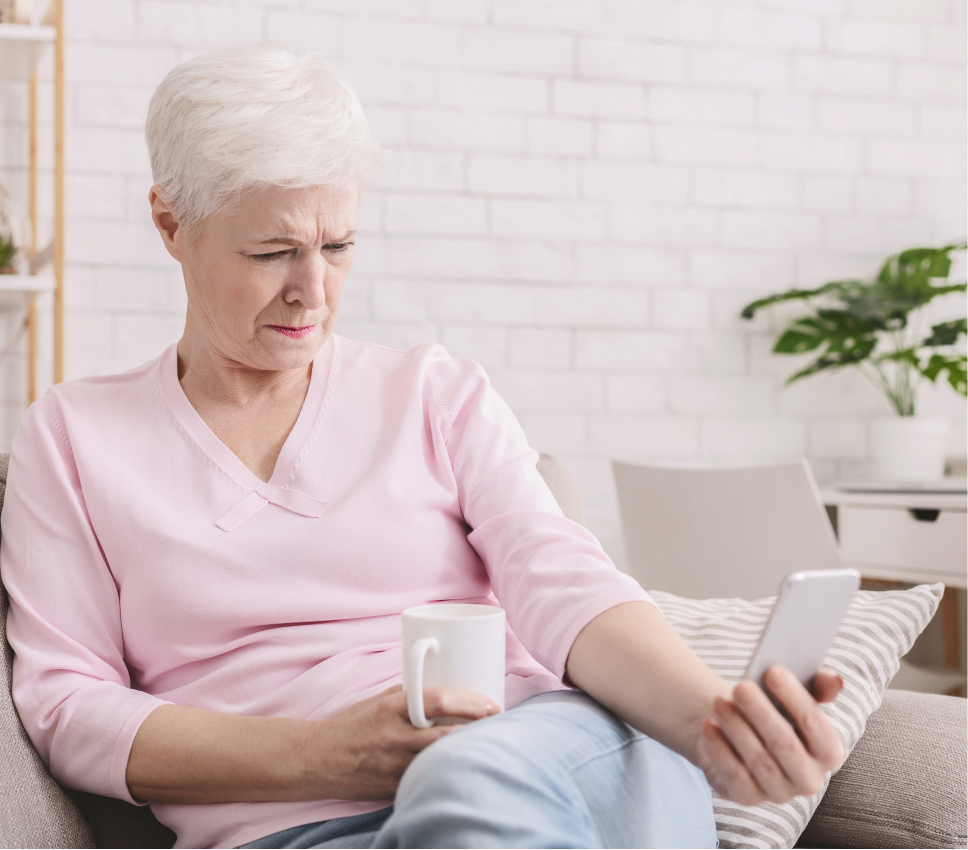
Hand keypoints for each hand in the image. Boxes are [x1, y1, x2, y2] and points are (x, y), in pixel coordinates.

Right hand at [307, 685, 498, 799]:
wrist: (319, 760)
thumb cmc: (352, 725)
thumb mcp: (380, 701)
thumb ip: (410, 697)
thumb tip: (445, 689)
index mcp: (392, 709)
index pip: (437, 701)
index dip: (468, 702)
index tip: (490, 703)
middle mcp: (395, 737)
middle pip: (446, 734)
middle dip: (478, 729)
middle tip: (498, 723)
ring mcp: (395, 766)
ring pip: (441, 760)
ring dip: (466, 751)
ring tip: (489, 743)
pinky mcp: (394, 788)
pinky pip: (427, 778)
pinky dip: (446, 771)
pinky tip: (463, 767)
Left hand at [696, 666, 843, 805]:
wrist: (738, 734)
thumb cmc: (772, 711)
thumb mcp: (794, 697)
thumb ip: (818, 687)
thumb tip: (834, 680)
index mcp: (828, 753)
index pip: (814, 724)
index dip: (794, 696)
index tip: (772, 671)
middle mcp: (808, 779)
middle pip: (784, 744)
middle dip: (761, 712)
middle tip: (740, 687)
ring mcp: (778, 793)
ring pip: (758, 759)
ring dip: (736, 727)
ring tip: (719, 701)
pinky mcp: (748, 797)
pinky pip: (734, 775)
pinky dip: (719, 748)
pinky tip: (709, 725)